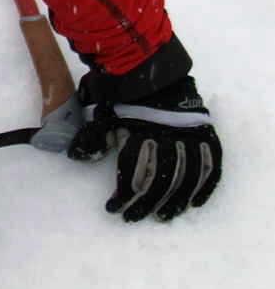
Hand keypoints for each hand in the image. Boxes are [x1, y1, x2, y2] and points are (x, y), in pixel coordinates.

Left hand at [68, 75, 221, 221]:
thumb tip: (77, 157)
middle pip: (159, 179)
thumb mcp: (103, 114)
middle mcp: (167, 136)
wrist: (151, 70)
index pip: (132, 171)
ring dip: (174, 201)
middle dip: (145, 203)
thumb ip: (92, 137)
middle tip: (134, 218)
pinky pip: (210, 167)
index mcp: (139, 132)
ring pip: (185, 177)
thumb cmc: (122, 96)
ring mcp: (189, 136)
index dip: (123, 194)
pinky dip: (204, 187)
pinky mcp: (206, 135)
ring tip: (163, 217)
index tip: (112, 208)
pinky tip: (194, 203)